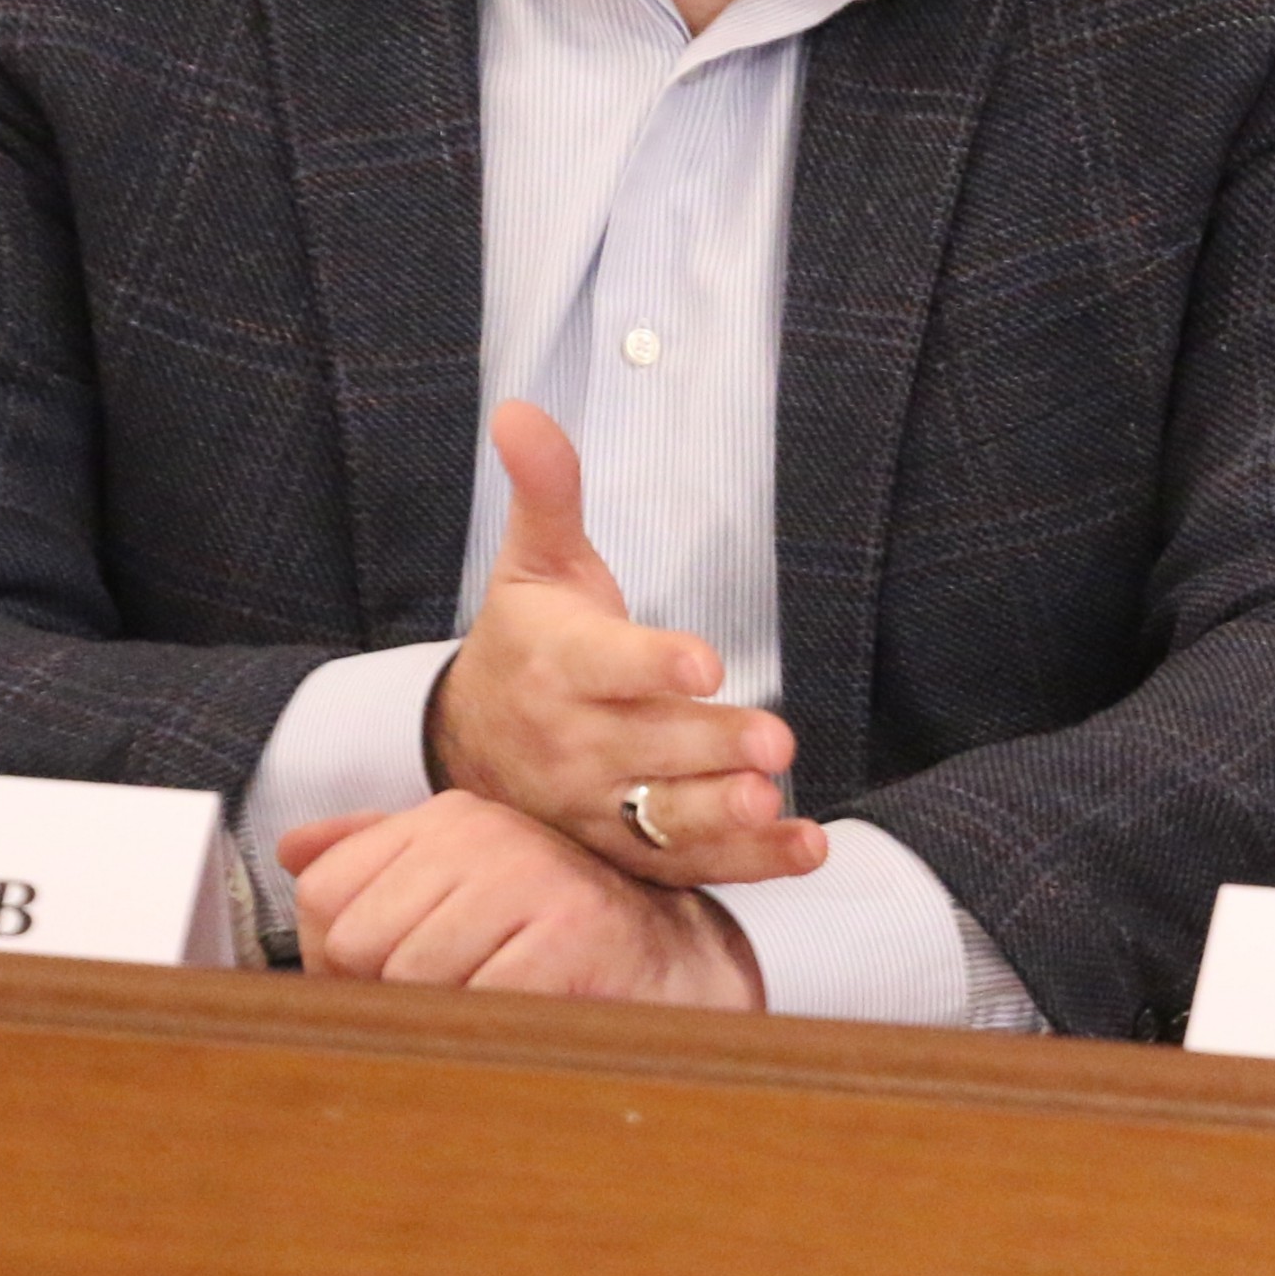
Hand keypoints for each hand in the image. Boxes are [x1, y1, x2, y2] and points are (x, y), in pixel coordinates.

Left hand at [280, 794, 764, 1008]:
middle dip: (392, 988)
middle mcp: (484, 832)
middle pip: (356, 943)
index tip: (405, 961)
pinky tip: (533, 1005)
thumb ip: (377, 861)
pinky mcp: (568, 934)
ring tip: (501, 990)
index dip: (342, 955)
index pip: (323, 893)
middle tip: (461, 983)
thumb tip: (291, 851)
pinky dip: (495, 1025)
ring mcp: (529, 877)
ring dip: (449, 1009)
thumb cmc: (550, 931)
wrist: (669, 965)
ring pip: (409, 980)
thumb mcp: (462, 880)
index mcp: (447, 817)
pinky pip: (474, 1004)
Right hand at [426, 401, 820, 886]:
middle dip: (710, 746)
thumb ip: (547, 492)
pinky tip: (807, 848)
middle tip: (775, 740)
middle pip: (647, 747)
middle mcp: (574, 743)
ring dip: (723, 818)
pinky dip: (749, 865)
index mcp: (558, 663)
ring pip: (662, 818)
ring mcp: (596, 806)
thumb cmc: (528, 640)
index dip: (654, 663)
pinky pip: (685, 866)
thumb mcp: (533, 562)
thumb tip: (520, 409)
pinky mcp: (624, 851)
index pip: (605, 666)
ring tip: (775, 804)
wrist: (467, 740)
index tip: (705, 662)